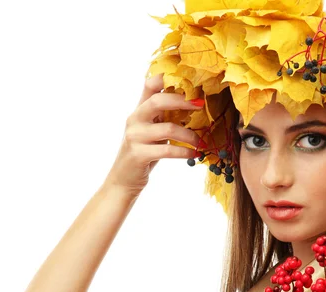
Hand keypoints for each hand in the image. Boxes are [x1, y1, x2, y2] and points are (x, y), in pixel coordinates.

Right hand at [103, 73, 203, 198]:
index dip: (168, 78)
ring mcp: (134, 136)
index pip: (150, 84)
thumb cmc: (144, 152)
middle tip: (201, 106)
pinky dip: (184, 152)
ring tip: (200, 142)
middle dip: (183, 101)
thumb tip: (196, 105)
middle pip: (158, 101)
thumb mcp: (153, 130)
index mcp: (140, 109)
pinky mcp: (138, 154)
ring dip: (190, 135)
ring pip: (168, 128)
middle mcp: (135, 119)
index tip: (189, 81)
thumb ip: (166, 116)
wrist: (123, 179)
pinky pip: (167, 150)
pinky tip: (193, 154)